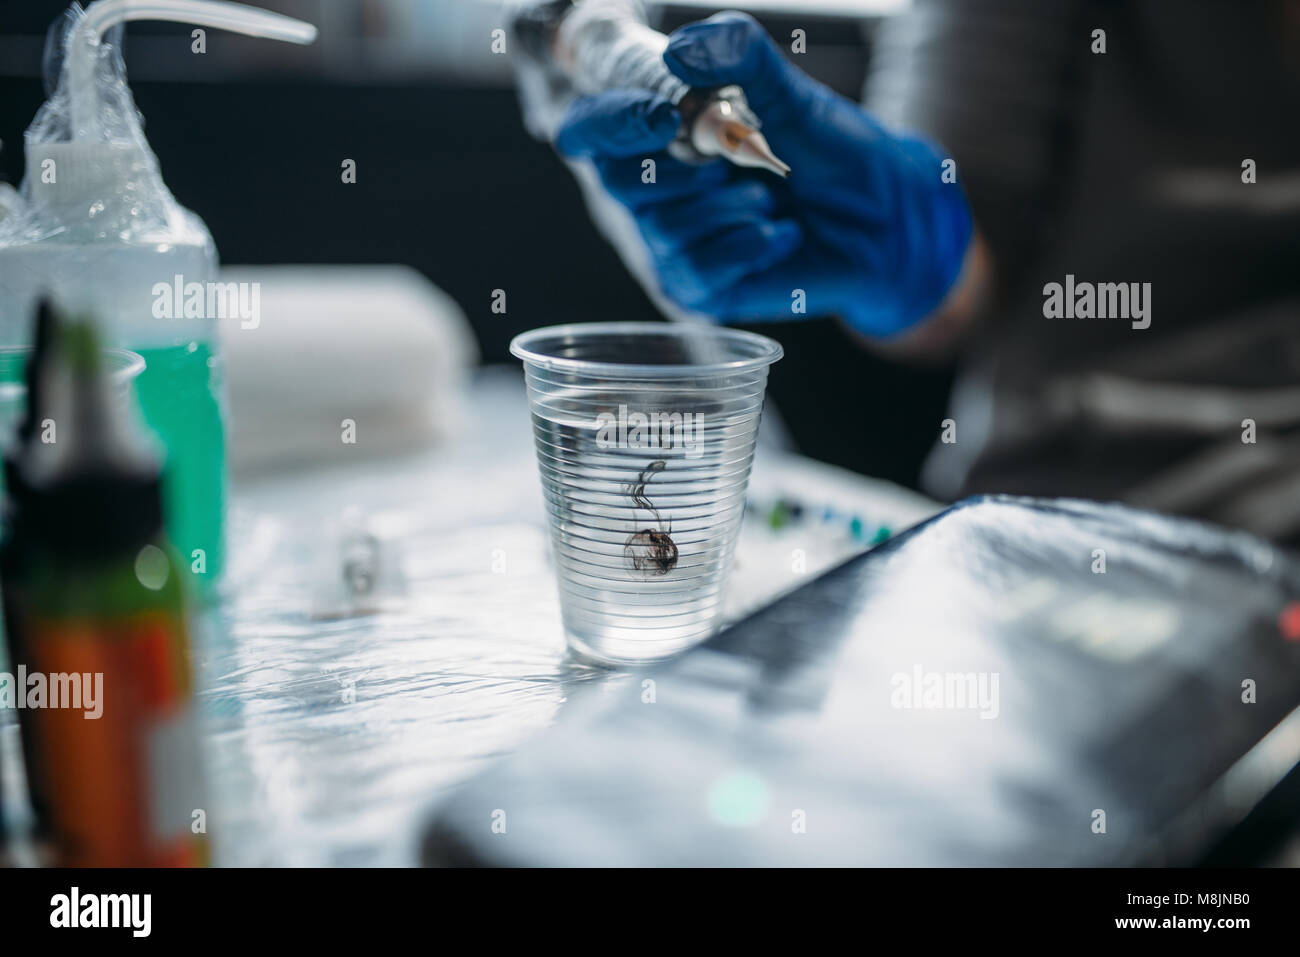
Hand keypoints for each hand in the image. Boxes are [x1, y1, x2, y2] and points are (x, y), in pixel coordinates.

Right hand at [555, 11, 974, 337]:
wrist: (884, 220)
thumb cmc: (829, 153)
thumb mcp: (790, 92)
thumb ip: (740, 55)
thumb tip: (679, 52)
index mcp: (659, 136)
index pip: (590, 129)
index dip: (611, 120)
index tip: (665, 116)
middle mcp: (654, 192)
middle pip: (615, 183)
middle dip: (682, 169)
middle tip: (736, 161)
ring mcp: (673, 244)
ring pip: (664, 230)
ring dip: (730, 207)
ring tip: (771, 197)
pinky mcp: (700, 288)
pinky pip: (698, 271)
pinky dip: (749, 244)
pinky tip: (781, 235)